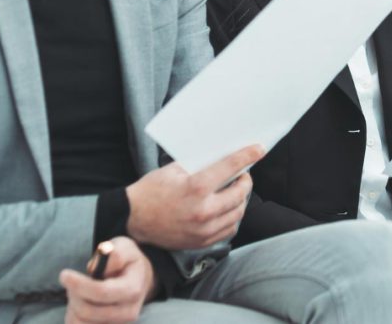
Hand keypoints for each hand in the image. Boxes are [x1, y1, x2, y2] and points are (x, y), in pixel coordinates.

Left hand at [60, 237, 154, 323]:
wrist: (138, 280)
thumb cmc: (127, 261)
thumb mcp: (124, 247)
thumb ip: (114, 254)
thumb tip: (94, 268)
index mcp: (133, 289)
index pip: (101, 293)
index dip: (79, 285)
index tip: (64, 274)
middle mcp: (128, 312)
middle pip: (87, 311)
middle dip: (73, 293)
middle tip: (71, 279)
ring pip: (79, 322)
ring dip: (72, 305)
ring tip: (79, 291)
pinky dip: (73, 315)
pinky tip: (80, 303)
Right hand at [126, 144, 263, 249]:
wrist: (132, 219)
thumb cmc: (151, 191)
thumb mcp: (173, 170)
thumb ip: (199, 165)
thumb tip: (223, 158)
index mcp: (196, 187)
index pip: (231, 167)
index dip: (248, 156)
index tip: (259, 149)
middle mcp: (203, 210)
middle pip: (240, 193)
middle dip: (246, 180)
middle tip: (243, 174)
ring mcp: (203, 229)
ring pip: (238, 213)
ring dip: (241, 200)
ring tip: (235, 191)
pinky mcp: (201, 242)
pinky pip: (228, 229)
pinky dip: (232, 217)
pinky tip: (227, 209)